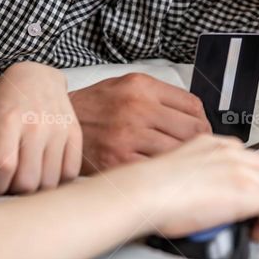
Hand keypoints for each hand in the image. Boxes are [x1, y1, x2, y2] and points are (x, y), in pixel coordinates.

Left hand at [0, 62, 81, 194]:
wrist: (39, 75)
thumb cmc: (7, 99)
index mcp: (9, 120)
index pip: (4, 166)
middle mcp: (36, 124)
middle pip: (27, 180)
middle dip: (13, 191)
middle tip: (8, 184)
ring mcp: (59, 129)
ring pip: (49, 181)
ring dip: (35, 189)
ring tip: (25, 179)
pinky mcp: (75, 133)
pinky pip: (71, 172)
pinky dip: (57, 181)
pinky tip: (45, 173)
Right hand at [68, 73, 211, 173]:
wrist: (55, 125)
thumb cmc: (92, 108)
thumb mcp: (125, 86)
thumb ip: (158, 96)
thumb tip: (194, 113)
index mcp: (141, 87)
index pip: (192, 105)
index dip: (203, 120)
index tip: (201, 129)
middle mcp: (137, 108)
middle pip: (192, 129)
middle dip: (199, 143)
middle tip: (196, 150)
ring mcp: (128, 136)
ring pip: (178, 152)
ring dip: (183, 160)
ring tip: (179, 162)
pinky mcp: (118, 161)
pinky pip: (156, 169)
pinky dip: (162, 172)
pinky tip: (159, 172)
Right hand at [121, 134, 258, 242]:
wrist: (146, 192)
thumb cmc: (151, 186)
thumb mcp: (179, 165)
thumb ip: (197, 171)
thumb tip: (200, 191)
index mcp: (213, 144)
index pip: (246, 156)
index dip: (249, 176)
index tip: (243, 190)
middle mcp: (230, 154)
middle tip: (255, 207)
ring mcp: (240, 172)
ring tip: (257, 222)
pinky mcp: (246, 193)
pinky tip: (257, 232)